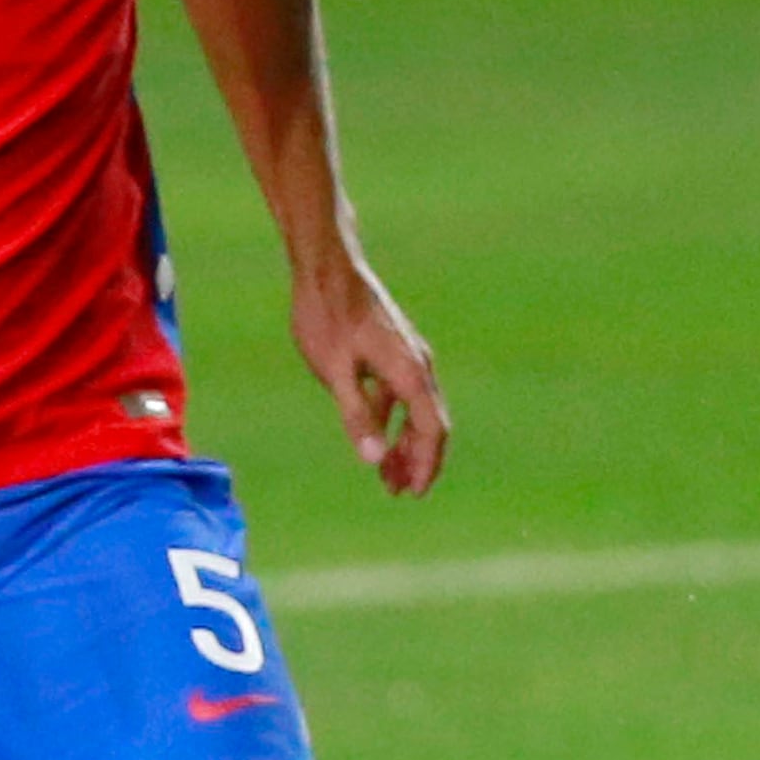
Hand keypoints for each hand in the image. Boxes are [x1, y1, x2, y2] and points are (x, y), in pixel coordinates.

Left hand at [290, 250, 449, 496]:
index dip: (425, 464)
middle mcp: (417, 365)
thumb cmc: (327, 316)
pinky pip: (402, 394)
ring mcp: (407, 356)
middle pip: (431, 423)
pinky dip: (393, 419)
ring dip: (404, 442)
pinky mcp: (392, 349)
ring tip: (384, 473)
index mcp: (409, 372)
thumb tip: (373, 460)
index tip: (413, 492)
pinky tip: (375, 432)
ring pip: (416, 410)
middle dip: (417, 460)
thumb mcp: (335, 372)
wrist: (327, 268)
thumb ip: (356, 416)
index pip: (432, 429)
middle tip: (397, 492)